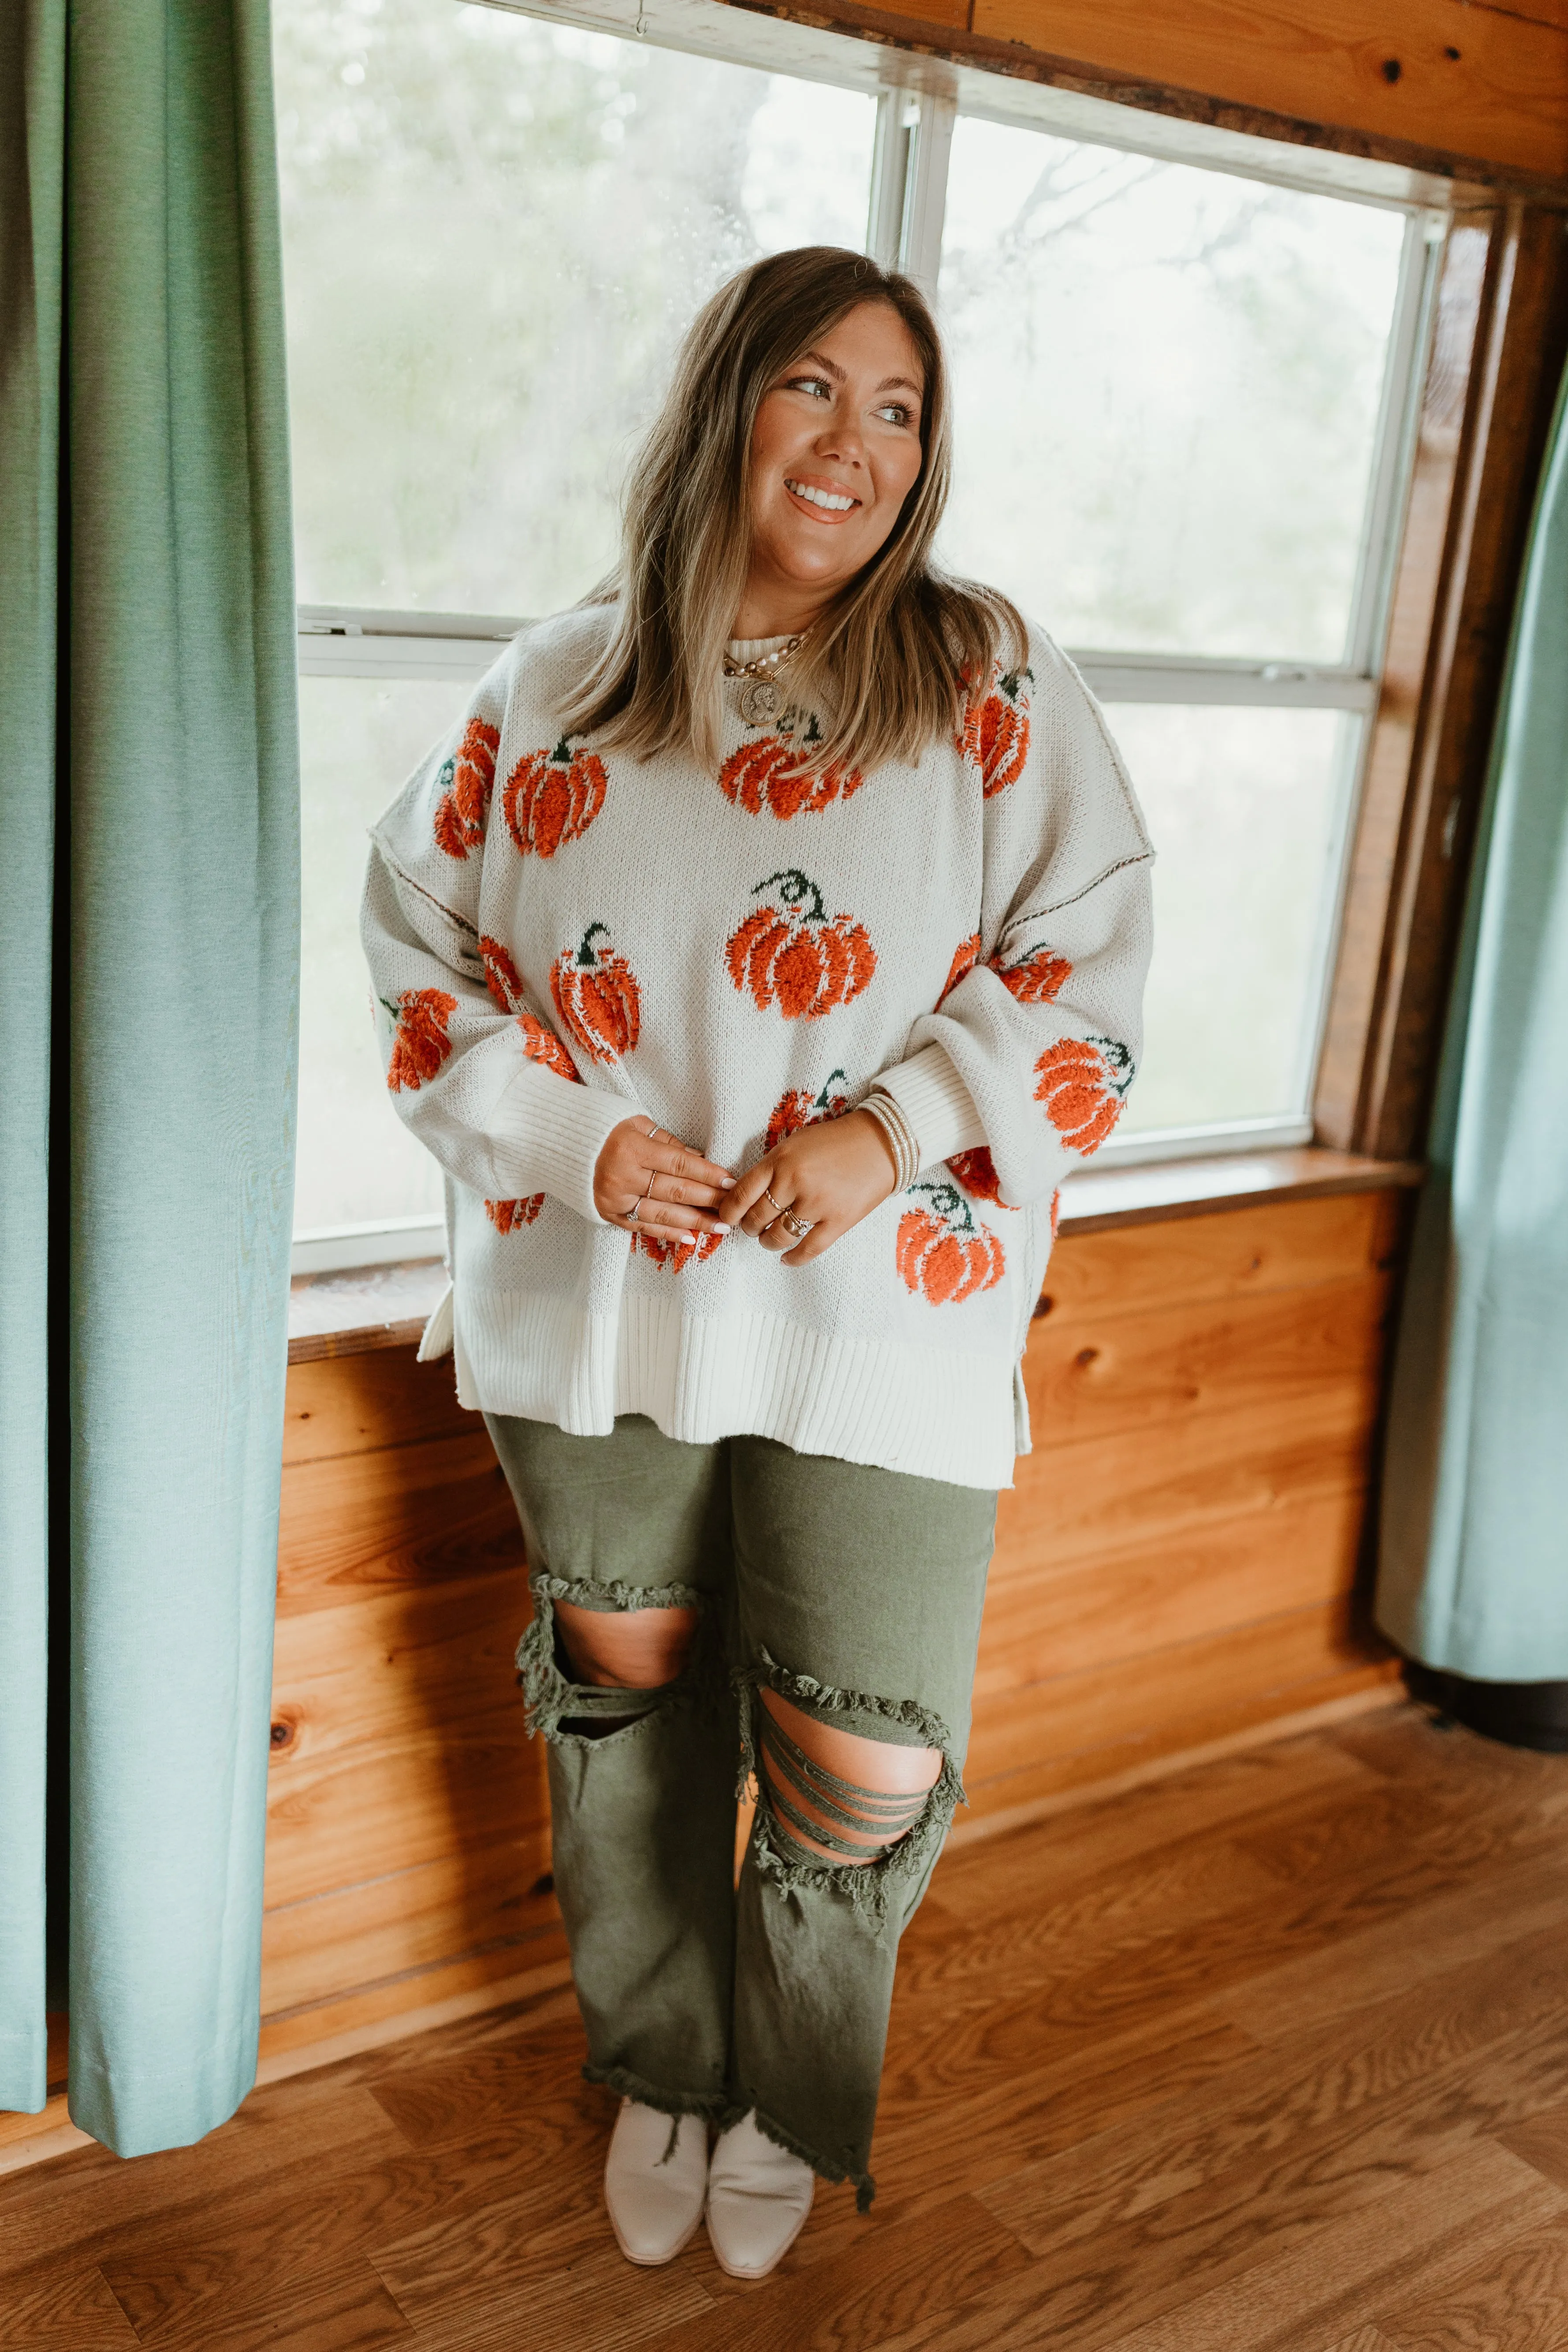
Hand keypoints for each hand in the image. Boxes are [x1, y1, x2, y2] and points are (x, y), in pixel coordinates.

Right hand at [594, 1118, 734, 1241]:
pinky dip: (667, 1234)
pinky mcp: (608, 1214)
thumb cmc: (606, 1129)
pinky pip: (643, 1227)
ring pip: (663, 1214)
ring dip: (695, 1223)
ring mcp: (615, 1198)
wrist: (562, 1143)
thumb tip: (701, 1159)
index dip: (708, 1175)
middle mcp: (623, 1176)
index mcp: (632, 1148)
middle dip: (709, 1201)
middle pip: (676, 1192)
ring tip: (720, 1227)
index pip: (680, 1164)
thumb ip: (669, 1144)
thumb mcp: (638, 1125)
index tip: (731, 1182)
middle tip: (734, 1208)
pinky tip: (690, 1238)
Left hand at [718, 1109, 897, 1265]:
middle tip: (753, 1227)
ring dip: (768, 1242)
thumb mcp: (795, 1143)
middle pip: (757, 1218)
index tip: (728, 1218)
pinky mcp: (838, 1221)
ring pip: (778, 1236)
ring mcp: (816, 1203)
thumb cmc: (836, 1140)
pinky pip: (807, 1249)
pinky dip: (793, 1258)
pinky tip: (786, 1258)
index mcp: (779, 1160)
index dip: (729, 1212)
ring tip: (769, 1240)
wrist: (882, 1143)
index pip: (741, 1194)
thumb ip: (772, 1167)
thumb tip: (746, 1194)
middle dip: (750, 1227)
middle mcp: (794, 1182)